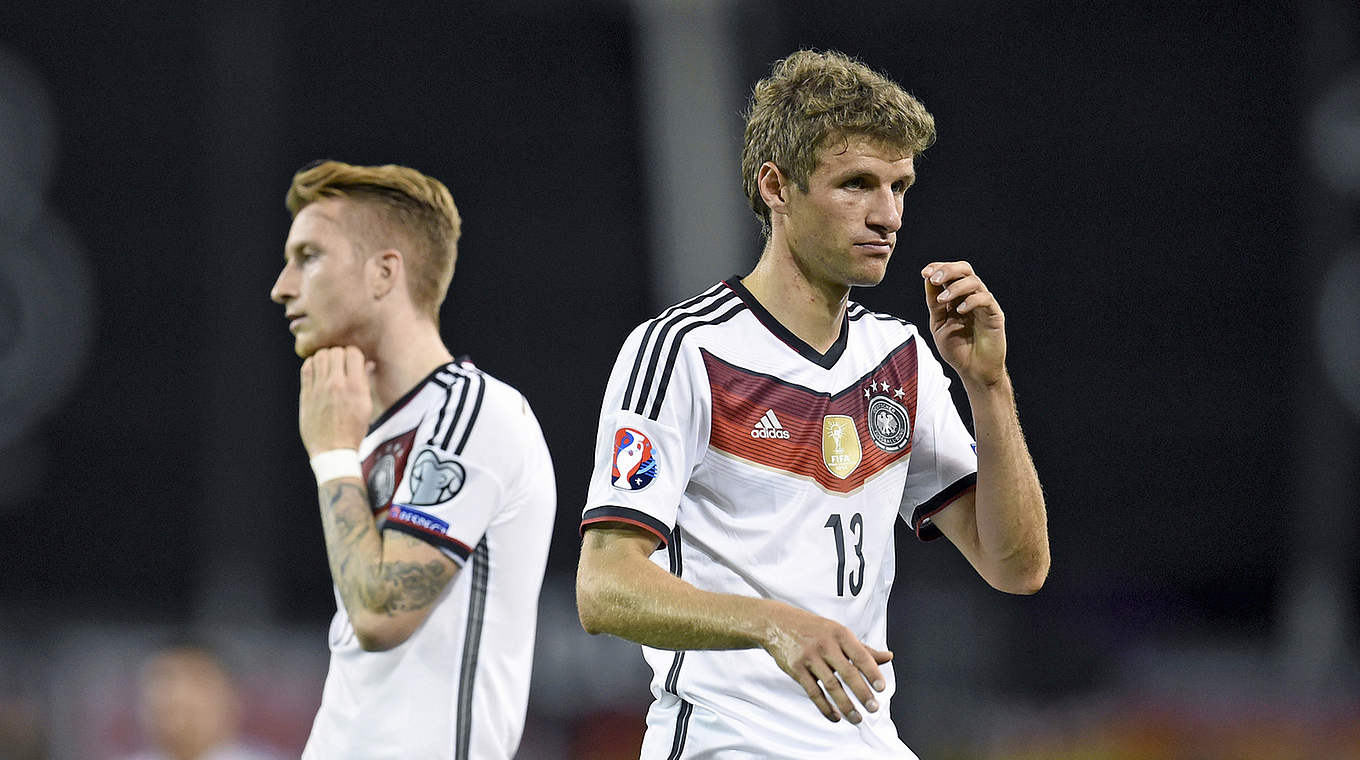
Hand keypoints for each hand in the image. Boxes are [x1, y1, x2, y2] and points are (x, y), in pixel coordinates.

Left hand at [299, 346, 372, 456]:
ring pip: (320, 355)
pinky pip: (307, 367)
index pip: (353, 352)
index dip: (353, 355)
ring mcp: (319, 389)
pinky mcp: (306, 394)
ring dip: (325, 357)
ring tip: (328, 367)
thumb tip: (367, 364)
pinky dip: (312, 365)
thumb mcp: (366, 406)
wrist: (333, 450)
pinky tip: (317, 373)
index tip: (353, 362)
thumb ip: (365, 381)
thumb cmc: (353, 429)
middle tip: (340, 364)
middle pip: (335, 351)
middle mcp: (337, 384)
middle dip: (339, 354)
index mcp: (356, 387)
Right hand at [761, 604, 891, 723]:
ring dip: (845, 705)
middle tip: (873, 708)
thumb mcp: (838, 632)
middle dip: (862, 693)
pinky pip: (813, 692)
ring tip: (856, 718)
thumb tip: (888, 657)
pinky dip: (825, 707)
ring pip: (831, 686)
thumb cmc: (812, 628)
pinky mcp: (796, 669)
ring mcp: (809, 657)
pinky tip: (835, 716)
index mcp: (839, 634)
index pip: (860, 655)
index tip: (882, 688)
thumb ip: (862, 648)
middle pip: (847, 673)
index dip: (872, 672)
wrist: (777, 623)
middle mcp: (825, 644)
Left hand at [921, 260, 1006, 387]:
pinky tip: (959, 311)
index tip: (924, 272)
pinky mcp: (995, 314)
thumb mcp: (938, 324)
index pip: (950, 274)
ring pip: (974, 282)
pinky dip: (971, 301)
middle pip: (965, 269)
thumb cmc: (957, 349)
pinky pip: (985, 299)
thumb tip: (928, 279)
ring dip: (955, 287)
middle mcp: (971, 296)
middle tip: (934, 278)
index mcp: (957, 297)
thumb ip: (934, 304)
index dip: (938, 268)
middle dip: (948, 270)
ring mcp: (984, 304)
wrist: (973, 371)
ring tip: (942, 300)